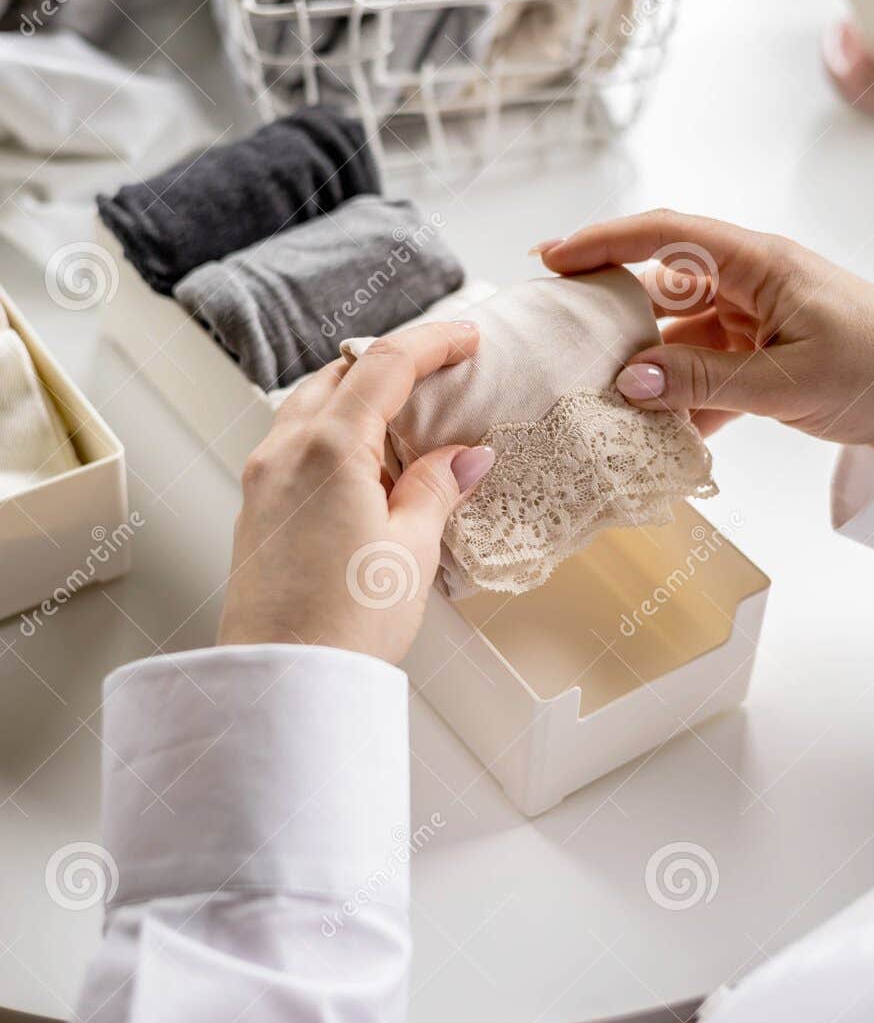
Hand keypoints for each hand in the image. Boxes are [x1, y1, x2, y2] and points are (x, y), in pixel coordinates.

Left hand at [218, 321, 494, 664]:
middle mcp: (284, 451)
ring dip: (359, 396)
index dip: (432, 342)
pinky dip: (335, 431)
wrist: (283, 685)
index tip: (467, 337)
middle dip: (391, 363)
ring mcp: (263, 478)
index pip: (384, 365)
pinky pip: (296, 442)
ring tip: (410, 421)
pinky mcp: (257, 508)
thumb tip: (465, 457)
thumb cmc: (343, 626)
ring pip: (312, 404)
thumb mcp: (411, 550)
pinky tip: (369, 465)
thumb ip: (436, 488)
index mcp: (327, 448)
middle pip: (340, 374)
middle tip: (443, 373)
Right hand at [536, 211, 873, 451]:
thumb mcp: (788, 382)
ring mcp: (754, 320)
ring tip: (593, 396)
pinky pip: (705, 372)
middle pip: (659, 284)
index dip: (602, 242)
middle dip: (608, 309)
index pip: (665, 235)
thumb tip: (628, 382)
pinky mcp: (762, 357)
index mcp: (758, 264)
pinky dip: (681, 400)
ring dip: (643, 368)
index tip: (550, 259)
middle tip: (554, 334)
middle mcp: (749, 282)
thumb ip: (705, 382)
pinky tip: (652, 433)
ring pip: (677, 336)